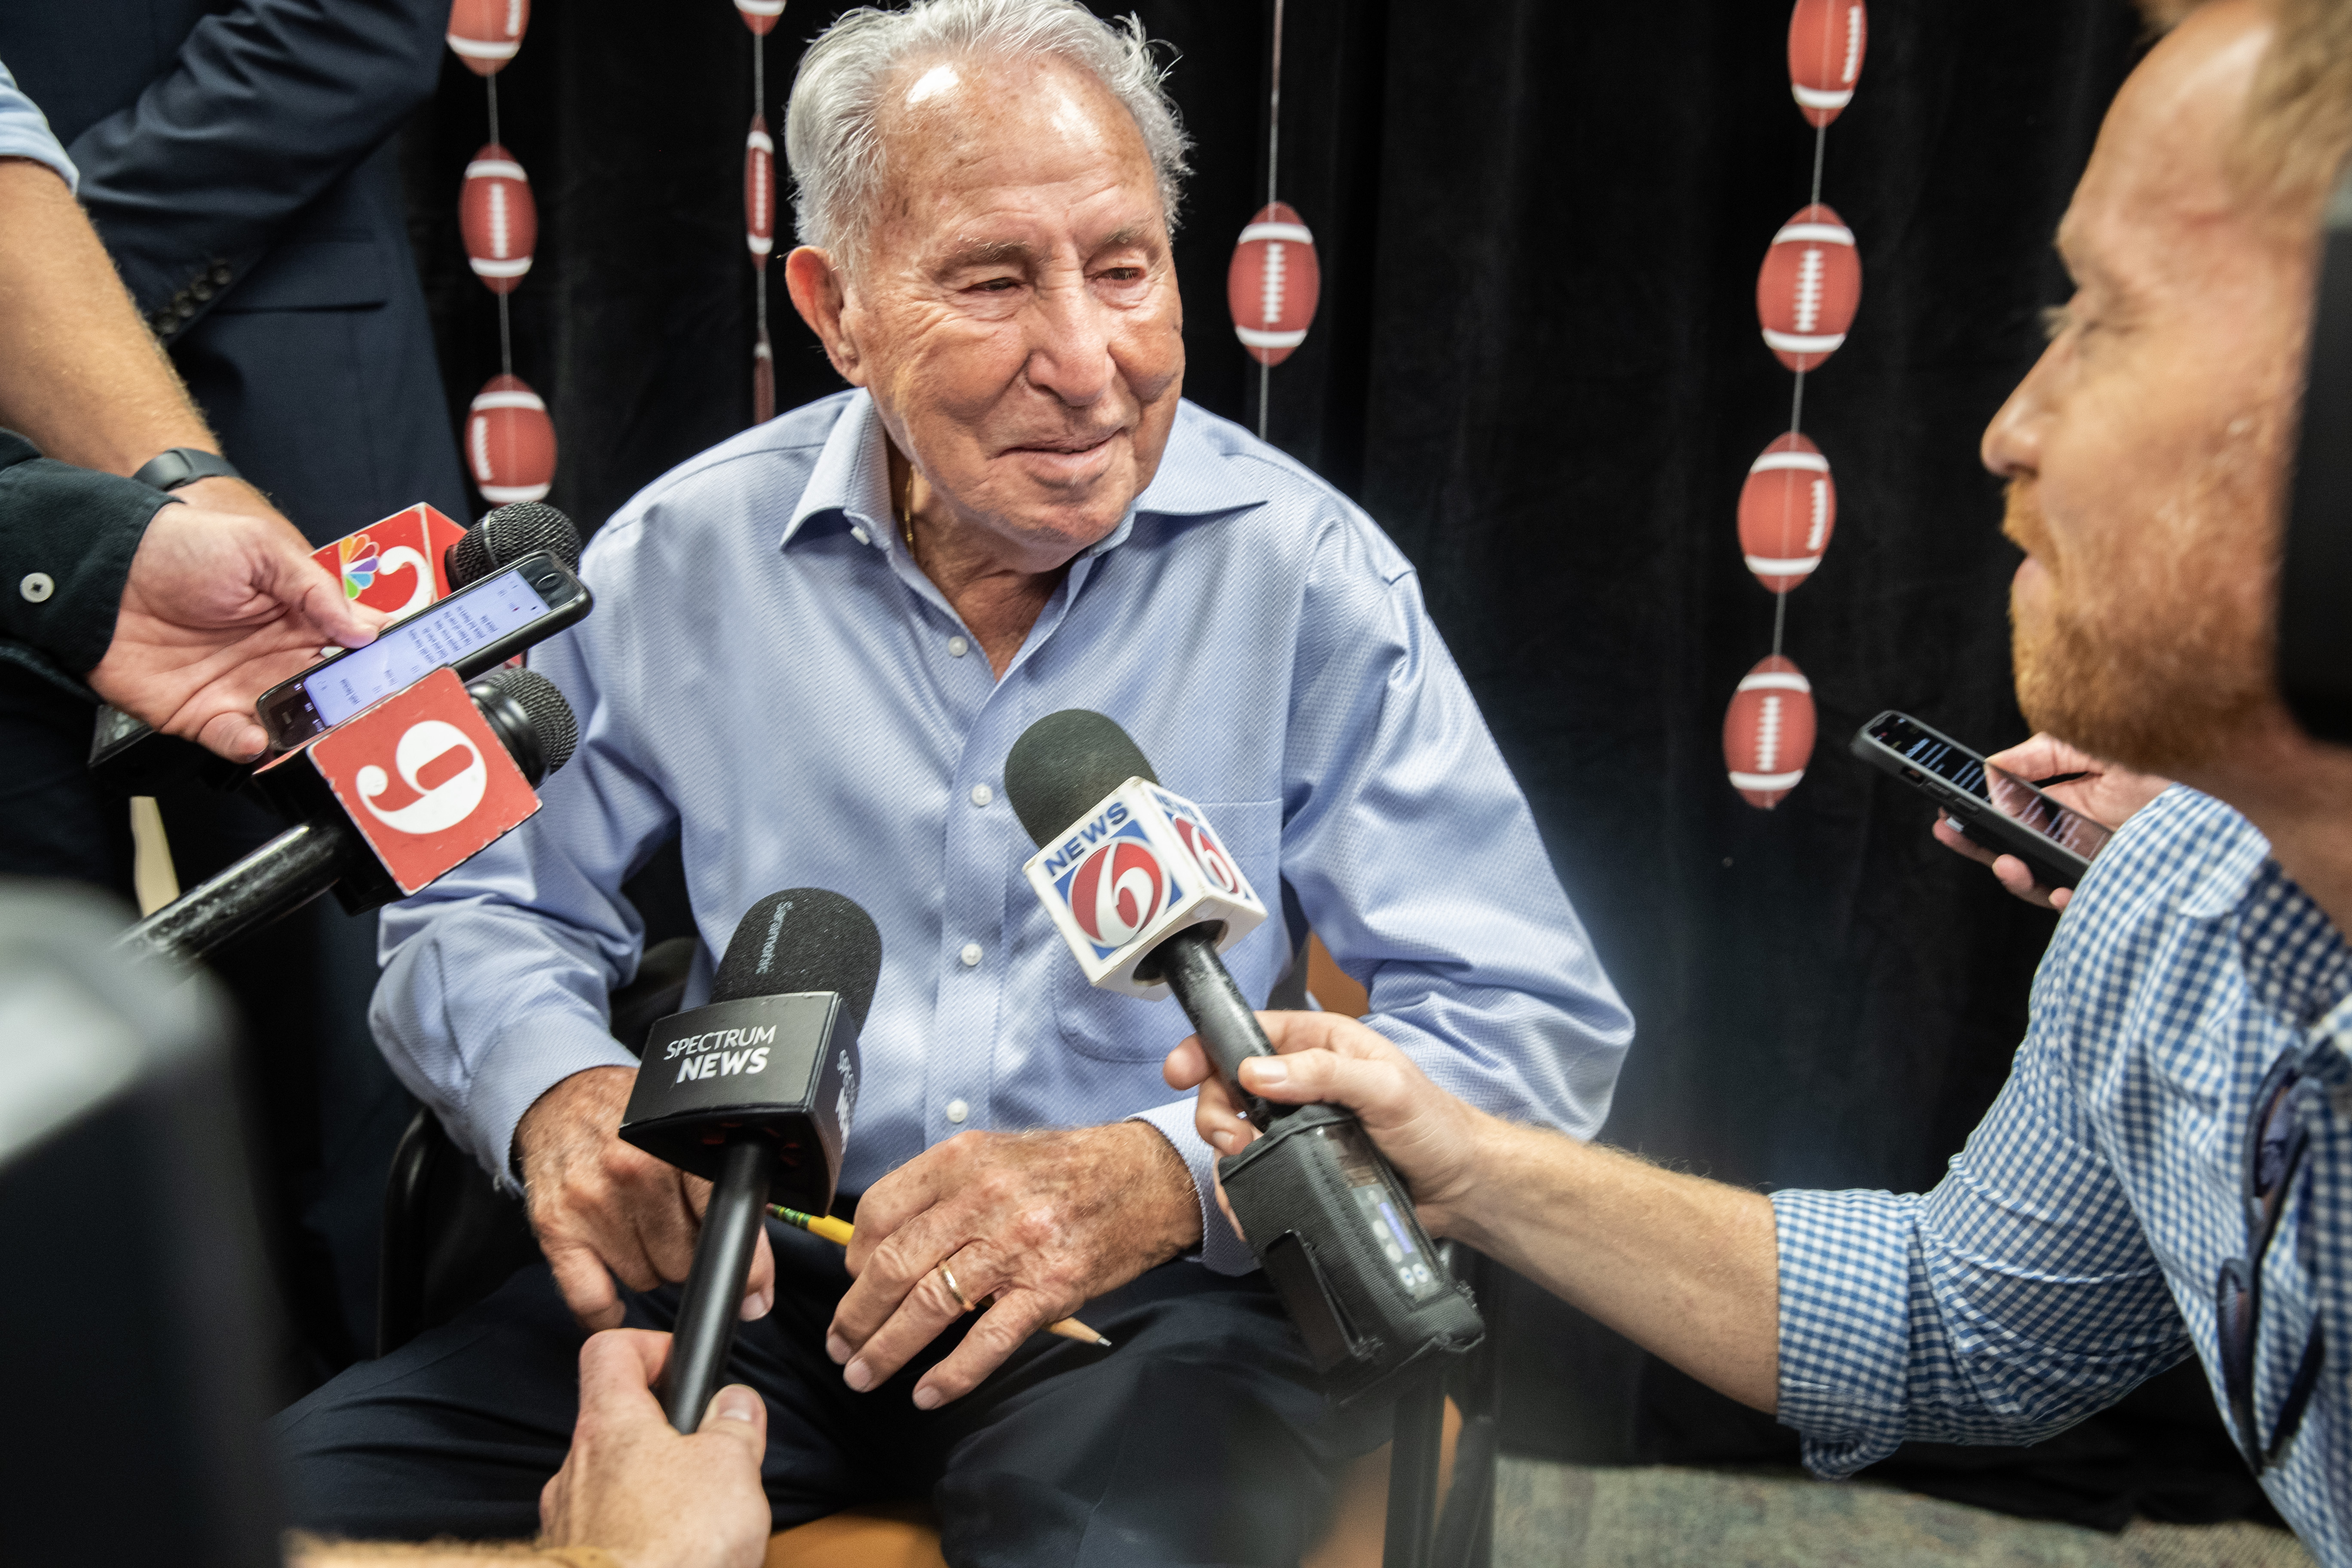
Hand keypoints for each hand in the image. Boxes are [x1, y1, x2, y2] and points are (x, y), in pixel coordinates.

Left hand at [85, 496, 381, 760]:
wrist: (102, 573)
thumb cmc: (180, 547)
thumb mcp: (259, 550)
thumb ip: (314, 590)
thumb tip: (365, 630)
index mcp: (300, 619)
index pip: (355, 645)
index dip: (383, 659)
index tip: (405, 671)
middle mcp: (277, 659)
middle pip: (333, 695)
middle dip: (354, 707)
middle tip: (367, 712)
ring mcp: (242, 689)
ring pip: (294, 725)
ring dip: (309, 733)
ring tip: (317, 730)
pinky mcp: (202, 716)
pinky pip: (238, 743)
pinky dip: (252, 746)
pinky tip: (257, 735)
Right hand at [515, 1067, 775, 1331]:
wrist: (563, 1096)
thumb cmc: (630, 1116)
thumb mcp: (687, 1130)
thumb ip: (724, 1178)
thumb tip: (756, 1251)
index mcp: (675, 1147)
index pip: (724, 1222)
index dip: (746, 1267)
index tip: (754, 1292)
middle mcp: (633, 1174)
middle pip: (685, 1262)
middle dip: (691, 1258)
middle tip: (682, 1233)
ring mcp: (592, 1204)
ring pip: (646, 1279)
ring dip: (652, 1270)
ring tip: (645, 1236)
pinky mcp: (557, 1228)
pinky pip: (589, 1299)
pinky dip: (605, 1313)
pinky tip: (615, 1307)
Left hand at [539, 1329, 772, 1567]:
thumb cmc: (668, 1547)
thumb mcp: (731, 1465)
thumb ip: (735, 1426)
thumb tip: (736, 1406)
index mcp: (610, 1423)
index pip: (610, 1351)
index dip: (651, 1347)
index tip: (683, 1365)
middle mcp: (577, 1467)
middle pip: (618, 1423)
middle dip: (667, 1434)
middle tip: (711, 1454)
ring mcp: (570, 1520)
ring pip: (615, 1483)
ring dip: (656, 1490)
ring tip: (702, 1516)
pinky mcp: (578, 1562)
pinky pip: (613, 1533)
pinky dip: (644, 1535)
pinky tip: (679, 1552)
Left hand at [827, 1123, 1200, 1408]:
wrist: (1146, 1177)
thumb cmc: (1067, 1168)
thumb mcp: (994, 1155)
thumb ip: (941, 1191)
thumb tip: (884, 1246)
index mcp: (962, 1160)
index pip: (880, 1211)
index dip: (853, 1257)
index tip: (850, 1284)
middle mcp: (984, 1198)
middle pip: (895, 1265)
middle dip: (856, 1316)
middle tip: (840, 1346)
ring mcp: (1018, 1245)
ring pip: (929, 1305)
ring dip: (887, 1350)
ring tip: (864, 1375)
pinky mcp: (1051, 1287)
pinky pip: (988, 1340)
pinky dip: (951, 1374)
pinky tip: (928, 1393)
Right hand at [1165, 1012, 1486, 1242]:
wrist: (1460, 1187)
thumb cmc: (1434, 1126)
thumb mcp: (1385, 1087)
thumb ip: (1324, 1073)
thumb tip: (1257, 1071)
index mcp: (1321, 1046)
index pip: (1249, 1032)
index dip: (1208, 1046)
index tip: (1181, 1069)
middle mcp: (1302, 1082)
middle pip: (1228, 1083)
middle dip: (1216, 1108)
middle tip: (1234, 1136)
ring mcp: (1297, 1126)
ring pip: (1234, 1129)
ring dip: (1226, 1147)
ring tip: (1244, 1162)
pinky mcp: (1298, 1166)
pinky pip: (1253, 1170)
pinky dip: (1240, 1183)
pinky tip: (1245, 1196)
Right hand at [1929, 732, 2169, 909]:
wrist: (2222, 779)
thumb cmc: (2158, 758)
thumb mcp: (2088, 745)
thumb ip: (2038, 758)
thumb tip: (1991, 770)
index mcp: (2064, 804)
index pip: (2009, 818)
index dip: (1976, 820)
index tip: (1948, 815)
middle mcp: (2076, 838)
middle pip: (2014, 853)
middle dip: (1978, 847)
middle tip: (1952, 835)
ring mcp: (2096, 863)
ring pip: (2043, 884)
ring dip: (2017, 878)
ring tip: (2008, 866)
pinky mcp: (2121, 884)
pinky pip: (2087, 904)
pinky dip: (2069, 901)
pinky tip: (2064, 892)